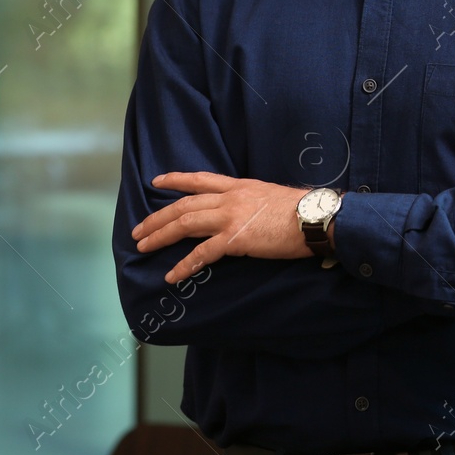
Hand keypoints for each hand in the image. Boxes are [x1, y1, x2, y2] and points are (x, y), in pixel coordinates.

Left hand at [132, 173, 308, 282]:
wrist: (314, 217)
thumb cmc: (300, 210)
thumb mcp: (270, 196)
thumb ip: (251, 201)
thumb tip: (245, 212)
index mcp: (239, 186)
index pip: (201, 180)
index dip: (176, 180)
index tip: (157, 181)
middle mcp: (230, 198)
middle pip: (184, 204)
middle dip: (158, 217)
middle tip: (139, 230)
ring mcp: (231, 217)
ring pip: (186, 223)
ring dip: (161, 236)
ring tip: (144, 247)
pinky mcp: (235, 238)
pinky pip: (203, 253)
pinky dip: (185, 265)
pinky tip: (172, 275)